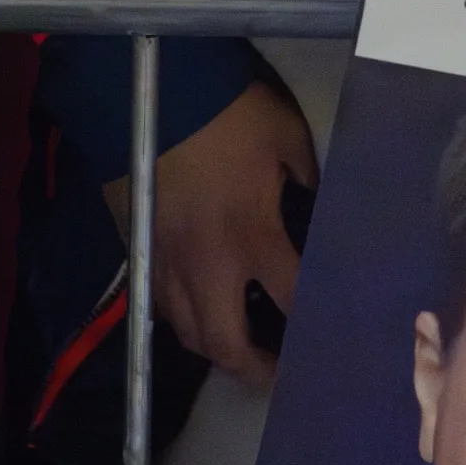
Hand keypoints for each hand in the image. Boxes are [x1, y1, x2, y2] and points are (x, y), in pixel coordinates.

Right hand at [103, 79, 318, 388]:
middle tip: (276, 373)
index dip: (312, 330)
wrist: (148, 91)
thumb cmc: (227, 113)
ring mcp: (167, 262)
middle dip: (254, 369)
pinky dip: (181, 316)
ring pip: (186, 332)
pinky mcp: (138, 250)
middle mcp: (209, 264)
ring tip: (238, 346)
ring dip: (215, 348)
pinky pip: (158, 303)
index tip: (326, 345)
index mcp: (254, 236)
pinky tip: (199, 306)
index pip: (291, 302)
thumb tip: (315, 205)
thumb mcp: (287, 139)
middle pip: (227, 344)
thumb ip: (306, 181)